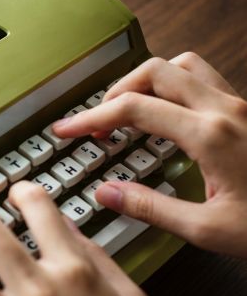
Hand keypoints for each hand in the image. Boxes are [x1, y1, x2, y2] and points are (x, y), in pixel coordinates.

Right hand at [52, 52, 246, 257]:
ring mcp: (240, 105)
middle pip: (155, 71)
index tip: (66, 130)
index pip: (132, 108)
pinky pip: (205, 79)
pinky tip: (170, 116)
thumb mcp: (210, 230)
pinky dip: (175, 86)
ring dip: (149, 80)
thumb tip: (107, 192)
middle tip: (98, 121)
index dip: (90, 117)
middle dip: (116, 91)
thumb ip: (151, 208)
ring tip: (131, 109)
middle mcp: (225, 109)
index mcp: (210, 135)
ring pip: (183, 65)